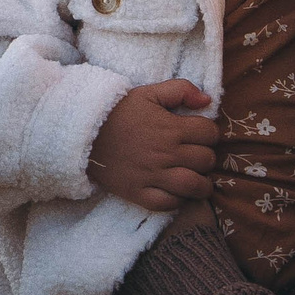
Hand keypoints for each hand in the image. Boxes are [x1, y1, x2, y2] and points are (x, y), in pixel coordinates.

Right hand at [87, 79, 216, 211]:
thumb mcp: (149, 93)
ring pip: (193, 186)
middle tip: (196, 154)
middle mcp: (165, 153)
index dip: (209, 132)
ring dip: (201, 184)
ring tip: (197, 178)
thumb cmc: (119, 111)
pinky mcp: (138, 193)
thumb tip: (207, 100)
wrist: (83, 132)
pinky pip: (169, 204)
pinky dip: (178, 200)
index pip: (210, 133)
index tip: (201, 134)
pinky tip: (176, 191)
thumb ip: (181, 90)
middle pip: (206, 160)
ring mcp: (152, 175)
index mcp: (170, 127)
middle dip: (206, 156)